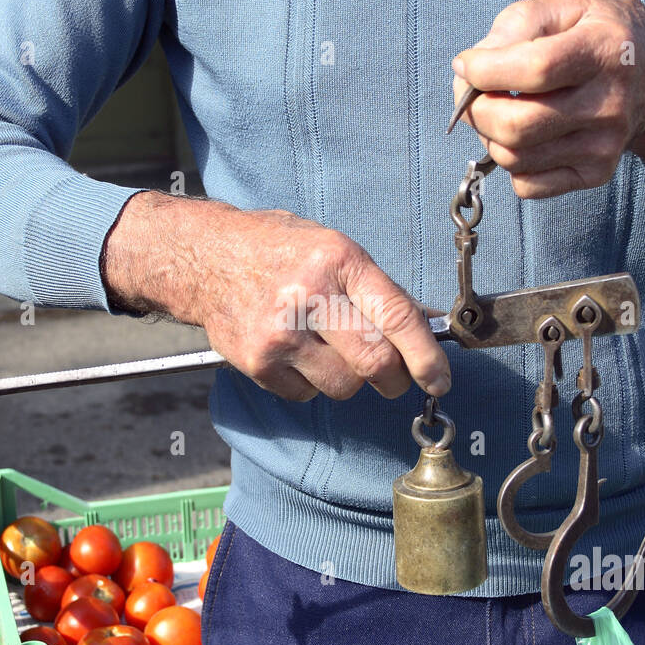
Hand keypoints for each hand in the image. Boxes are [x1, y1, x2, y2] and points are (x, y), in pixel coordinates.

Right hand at [102, 192, 450, 401]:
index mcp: (339, 261)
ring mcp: (279, 333)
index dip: (426, 357)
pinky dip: (312, 384)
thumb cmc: (279, 251)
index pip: (397, 318)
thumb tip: (428, 327)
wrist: (204, 257)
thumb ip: (379, 290)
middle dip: (394, 378)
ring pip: (343, 387)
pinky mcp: (257, 362)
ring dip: (350, 380)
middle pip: (375, 363)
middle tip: (393, 376)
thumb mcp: (334, 249)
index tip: (439, 379)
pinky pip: (306, 395)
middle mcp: (309, 296)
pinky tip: (297, 354)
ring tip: (331, 351)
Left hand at [451, 0, 644, 196]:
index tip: (465, 63)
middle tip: (473, 94)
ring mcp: (605, 145)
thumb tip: (471, 70)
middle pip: (518, 125)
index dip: (485, 70)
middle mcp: (610, 103)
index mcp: (605, 49)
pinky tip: (523, 136)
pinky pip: (527, 185)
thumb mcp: (565, 5)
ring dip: (488, 136)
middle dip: (476, 110)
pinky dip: (510, 163)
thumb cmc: (597, 35)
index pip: (535, 68)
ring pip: (515, 158)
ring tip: (499, 110)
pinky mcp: (596, 174)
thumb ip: (516, 24)